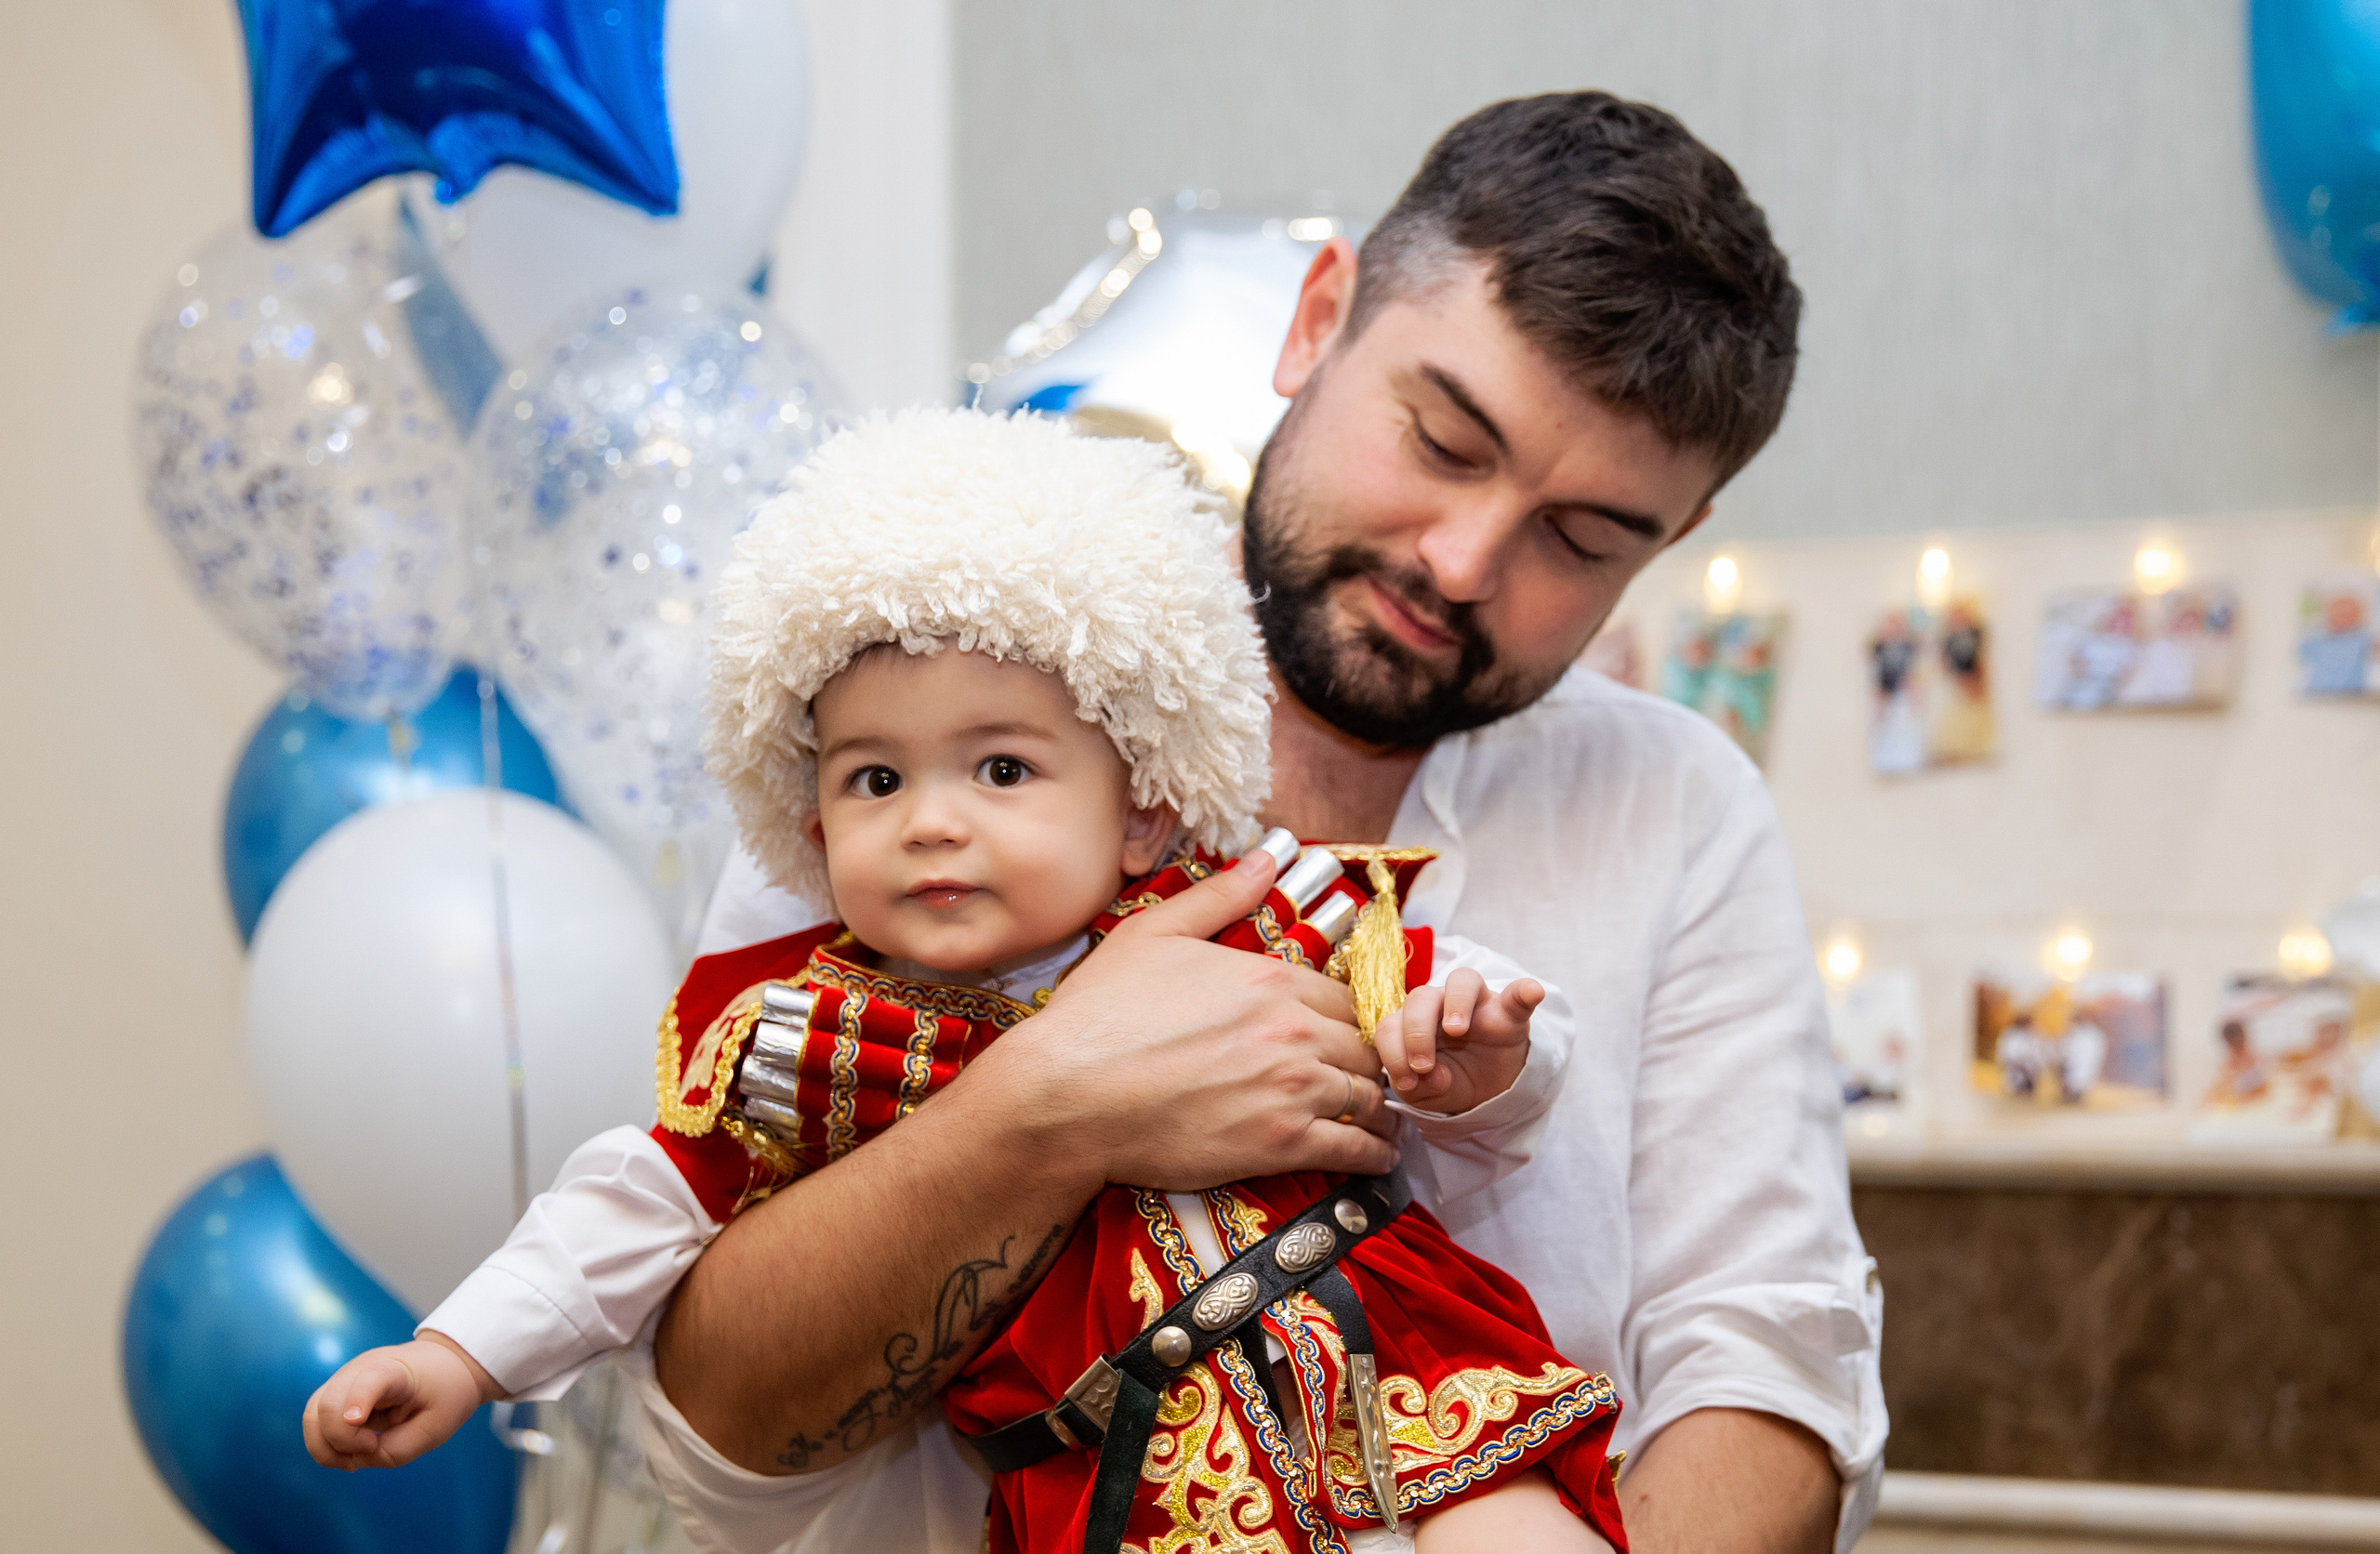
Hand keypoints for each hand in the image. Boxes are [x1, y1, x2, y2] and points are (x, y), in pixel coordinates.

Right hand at [301, 1332, 499, 1469]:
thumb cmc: (444, 1395)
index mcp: (397, 1371)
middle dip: (341, 1440)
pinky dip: (326, 1444)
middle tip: (372, 1447)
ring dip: (326, 1446)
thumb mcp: (435, 1429)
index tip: (357, 1421)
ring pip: (312, 1414)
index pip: (371, 1378)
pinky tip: (350, 1456)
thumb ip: (396, 1450)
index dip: (358, 1399)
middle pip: (328, 1403)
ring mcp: (345, 1378)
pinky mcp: (338, 1391)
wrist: (444, 1365)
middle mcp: (362, 1369)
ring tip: (355, 1462)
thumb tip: (357, 1460)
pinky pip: (316, 1420)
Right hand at [981, 849, 1397, 1191]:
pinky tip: (1377, 1154)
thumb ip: (1219, 898)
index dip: (1350, 1016)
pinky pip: (1356, 1148)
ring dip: (1379, 1106)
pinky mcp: (1281, 1145)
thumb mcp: (1152, 934)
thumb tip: (1266, 858)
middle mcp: (1293, 1031)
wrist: (1067, 1095)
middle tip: (1364, 1076)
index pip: (1347, 997)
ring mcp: (1291, 1090)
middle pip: (1367, 1046)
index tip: (1346, 1032)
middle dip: (1369, 1061)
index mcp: (1270, 980)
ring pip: (1370, 1096)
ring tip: (1380, 1118)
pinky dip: (1375, 1153)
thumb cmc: (1100, 1016)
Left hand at [1375, 969, 1541, 1115]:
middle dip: (1415, 1032)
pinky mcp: (1510, 1012)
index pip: (1392, 1025)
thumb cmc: (1449, 1080)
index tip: (1406, 1082)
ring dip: (1456, 1003)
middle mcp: (1441, 1005)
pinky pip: (1518, 994)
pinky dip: (1525, 990)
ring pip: (1462, 980)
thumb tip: (1433, 1074)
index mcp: (1413, 1024)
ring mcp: (1477, 1003)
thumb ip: (1418, 1088)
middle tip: (1423, 1065)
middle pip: (1422, 997)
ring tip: (1456, 1030)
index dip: (1393, 1052)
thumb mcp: (1426, 1095)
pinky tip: (1533, 992)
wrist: (1488, 1090)